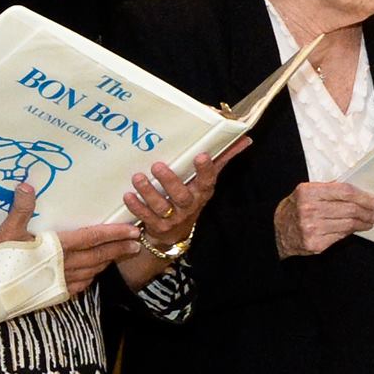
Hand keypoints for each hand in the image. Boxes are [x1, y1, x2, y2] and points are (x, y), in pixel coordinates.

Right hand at [0, 183, 143, 295]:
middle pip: (99, 256)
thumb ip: (21, 209)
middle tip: (137, 243)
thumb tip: (27, 185)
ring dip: (108, 262)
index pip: (91, 238)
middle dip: (119, 249)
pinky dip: (91, 277)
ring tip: (121, 253)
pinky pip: (81, 285)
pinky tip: (94, 272)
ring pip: (92, 270)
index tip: (132, 231)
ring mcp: (62, 282)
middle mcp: (64, 265)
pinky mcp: (56, 294)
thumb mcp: (7, 231)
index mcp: (56, 248)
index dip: (113, 234)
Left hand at [122, 139, 249, 250]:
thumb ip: (222, 160)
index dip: (205, 170)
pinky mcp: (157, 227)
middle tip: (157, 166)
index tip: (201, 156)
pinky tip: (128, 195)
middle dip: (170, 181)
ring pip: (161, 206)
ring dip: (149, 192)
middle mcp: (189, 207)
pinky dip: (137, 206)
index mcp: (202, 193)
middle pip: (182, 196)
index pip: (207, 181)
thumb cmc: (190, 199)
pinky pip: (146, 217)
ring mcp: (173, 219)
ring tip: (138, 178)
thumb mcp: (205, 182)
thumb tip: (245, 139)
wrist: (174, 235)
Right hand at [273, 182, 373, 256]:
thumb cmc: (295, 208)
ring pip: (348, 224)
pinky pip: (340, 236)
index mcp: (309, 192)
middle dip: (366, 212)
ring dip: (363, 223)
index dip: (362, 197)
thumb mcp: (306, 192)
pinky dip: (351, 232)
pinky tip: (355, 229)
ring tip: (369, 222)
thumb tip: (357, 191)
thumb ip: (328, 189)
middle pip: (349, 209)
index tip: (373, 201)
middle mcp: (309, 209)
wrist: (275, 231)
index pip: (344, 191)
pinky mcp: (315, 244)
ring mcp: (312, 228)